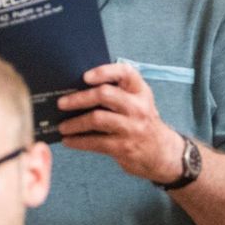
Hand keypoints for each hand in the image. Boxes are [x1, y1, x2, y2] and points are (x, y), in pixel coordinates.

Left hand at [57, 62, 184, 183]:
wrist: (162, 153)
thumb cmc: (142, 123)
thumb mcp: (138, 103)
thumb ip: (118, 92)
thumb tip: (77, 90)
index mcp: (140, 91)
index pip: (125, 72)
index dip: (104, 71)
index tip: (85, 76)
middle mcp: (138, 107)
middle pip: (105, 95)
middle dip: (79, 98)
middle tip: (61, 103)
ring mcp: (131, 128)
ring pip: (97, 119)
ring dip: (75, 123)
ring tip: (62, 126)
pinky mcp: (124, 147)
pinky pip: (96, 142)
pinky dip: (79, 142)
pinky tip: (69, 141)